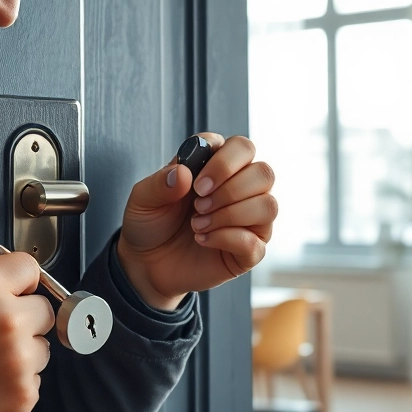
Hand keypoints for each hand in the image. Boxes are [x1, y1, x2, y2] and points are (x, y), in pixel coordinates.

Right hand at [0, 231, 53, 411]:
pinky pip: (34, 383)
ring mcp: (18, 362)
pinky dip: (15, 386)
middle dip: (22, 318)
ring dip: (22, 354)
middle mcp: (7, 321)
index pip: (29, 268)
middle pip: (42, 310)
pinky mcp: (21, 397)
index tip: (9, 291)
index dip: (18, 279)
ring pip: (41, 349)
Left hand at [116, 134, 276, 310]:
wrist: (148, 263)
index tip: (196, 184)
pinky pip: (256, 242)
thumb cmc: (152, 223)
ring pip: (268, 206)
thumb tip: (183, 173)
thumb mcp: (143, 198)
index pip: (242, 147)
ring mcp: (249, 220)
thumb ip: (160, 182)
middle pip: (264, 173)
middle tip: (198, 205)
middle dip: (230, 190)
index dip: (223, 162)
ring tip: (197, 224)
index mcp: (218, 165)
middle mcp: (241, 188)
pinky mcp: (249, 250)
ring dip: (230, 215)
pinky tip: (203, 239)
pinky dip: (226, 239)